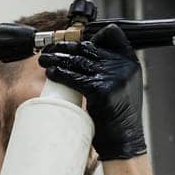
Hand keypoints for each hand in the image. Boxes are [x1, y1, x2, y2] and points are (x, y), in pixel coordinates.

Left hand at [39, 25, 146, 159]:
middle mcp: (124, 66)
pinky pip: (74, 76)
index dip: (92, 35)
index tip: (76, 41)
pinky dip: (59, 73)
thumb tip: (86, 54)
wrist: (125, 141)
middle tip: (50, 50)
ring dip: (56, 58)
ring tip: (44, 60)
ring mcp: (113, 77)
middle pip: (88, 47)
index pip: (112, 34)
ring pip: (77, 60)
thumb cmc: (120, 116)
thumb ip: (111, 68)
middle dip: (65, 47)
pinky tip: (51, 72)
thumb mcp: (124, 85)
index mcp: (130, 62)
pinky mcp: (101, 90)